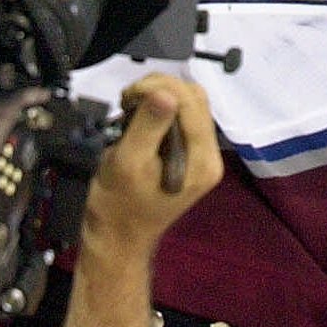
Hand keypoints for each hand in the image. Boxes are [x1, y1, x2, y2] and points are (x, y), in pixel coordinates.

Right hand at [86, 73, 222, 249]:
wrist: (116, 238)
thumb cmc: (117, 206)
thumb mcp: (127, 163)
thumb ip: (148, 126)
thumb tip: (164, 92)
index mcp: (202, 160)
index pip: (191, 102)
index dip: (160, 87)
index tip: (129, 96)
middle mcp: (209, 155)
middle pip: (194, 98)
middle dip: (160, 89)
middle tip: (127, 101)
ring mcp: (200, 154)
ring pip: (188, 103)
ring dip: (159, 96)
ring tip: (131, 108)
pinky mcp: (188, 153)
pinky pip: (181, 116)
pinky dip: (159, 108)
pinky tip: (139, 117)